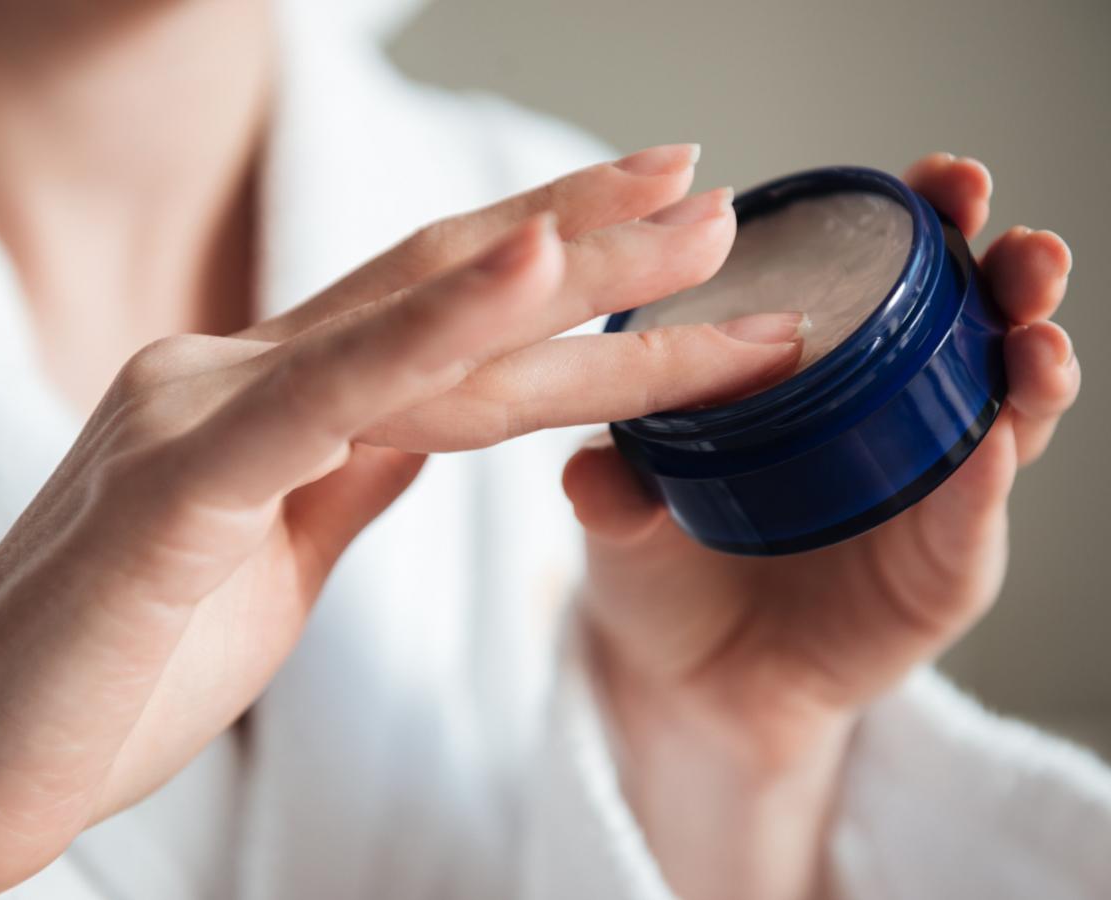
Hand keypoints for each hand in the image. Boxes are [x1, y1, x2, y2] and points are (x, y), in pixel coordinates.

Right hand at [0, 144, 806, 897]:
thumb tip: (428, 421)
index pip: (430, 309)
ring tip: (691, 225)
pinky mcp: (176, 488)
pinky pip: (330, 397)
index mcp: (259, 399)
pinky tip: (534, 273)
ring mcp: (200, 416)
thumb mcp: (270, 554)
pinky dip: (438, 329)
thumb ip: (346, 468)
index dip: (550, 264)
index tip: (657, 233)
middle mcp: (233, 378)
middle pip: (443, 288)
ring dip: (569, 274)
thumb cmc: (112, 666)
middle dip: (591, 239)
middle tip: (712, 193)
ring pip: (417, 330)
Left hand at [563, 153, 1078, 899]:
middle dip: (1001, 274)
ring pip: (999, 411)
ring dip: (1028, 361)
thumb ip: (612, 488)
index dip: (917, 225)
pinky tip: (992, 442)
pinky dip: (987, 478)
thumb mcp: (622, 517)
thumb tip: (589, 470)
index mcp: (815, 376)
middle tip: (1011, 240)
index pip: (879, 278)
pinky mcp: (939, 572)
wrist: (689, 683)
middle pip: (965, 328)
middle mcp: (883, 419)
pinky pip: (973, 519)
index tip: (934, 180)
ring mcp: (923, 492)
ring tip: (1033, 329)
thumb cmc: (661, 571)